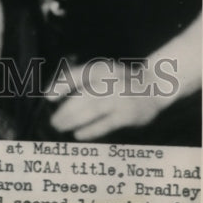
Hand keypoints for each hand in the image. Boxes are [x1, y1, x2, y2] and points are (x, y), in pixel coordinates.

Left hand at [46, 59, 168, 140]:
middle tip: (54, 121)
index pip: (78, 75)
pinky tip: (78, 134)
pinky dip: (91, 130)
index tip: (48, 98)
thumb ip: (78, 80)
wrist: (154, 86)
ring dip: (73, 120)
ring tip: (60, 127)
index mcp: (102, 68)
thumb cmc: (119, 80)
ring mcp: (120, 97)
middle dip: (66, 110)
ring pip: (92, 110)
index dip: (61, 85)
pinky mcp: (128, 114)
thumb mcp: (101, 72)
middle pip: (83, 96)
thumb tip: (51, 96)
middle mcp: (111, 80)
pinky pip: (105, 124)